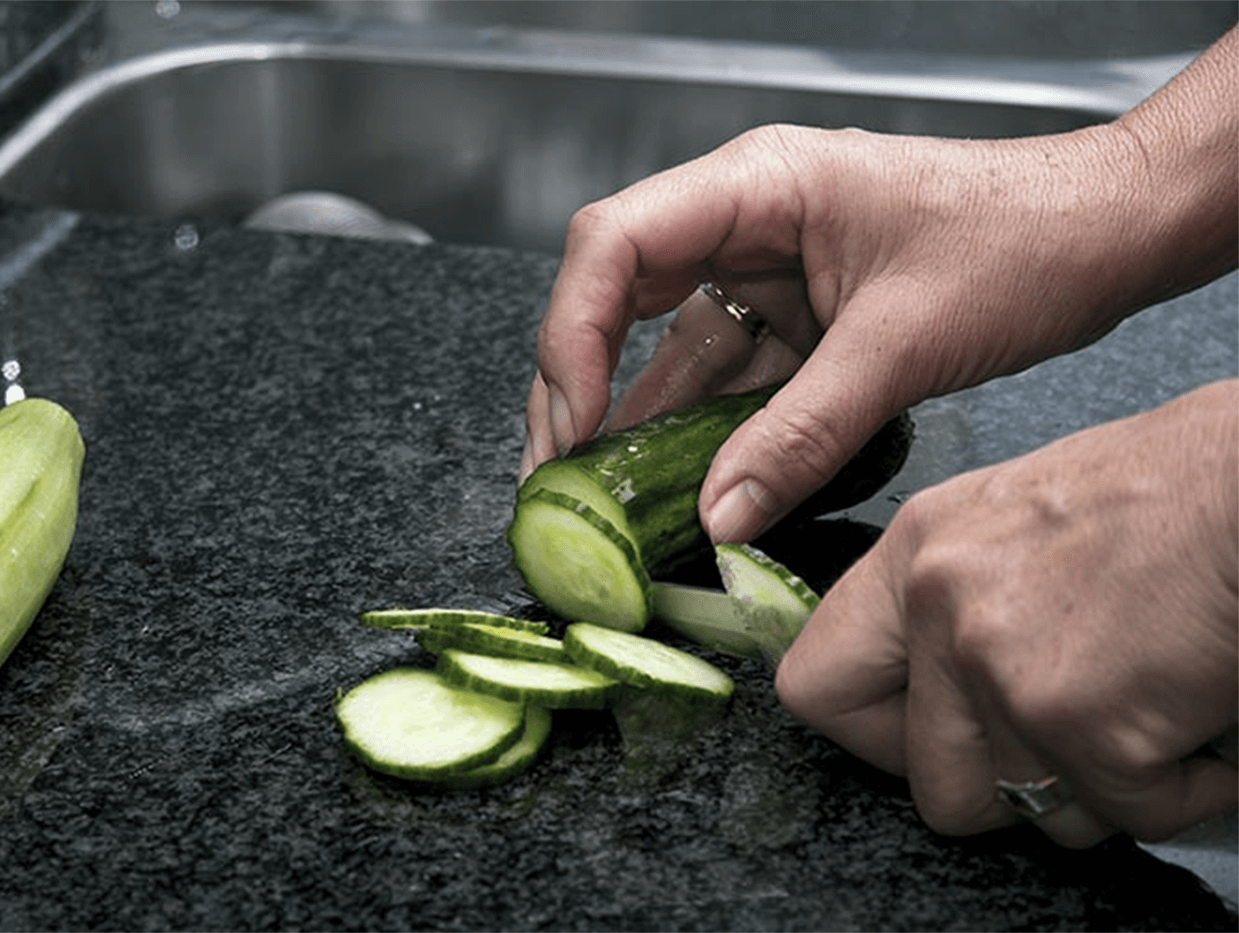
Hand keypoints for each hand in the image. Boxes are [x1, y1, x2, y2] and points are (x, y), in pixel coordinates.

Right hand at [522, 29, 1236, 543]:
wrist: (1110, 235)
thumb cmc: (1025, 238)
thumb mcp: (901, 346)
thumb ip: (800, 436)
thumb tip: (716, 516)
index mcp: (757, 185)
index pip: (615, 245)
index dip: (572, 334)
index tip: (574, 423)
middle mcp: (744, 222)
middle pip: (616, 298)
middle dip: (578, 387)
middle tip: (557, 479)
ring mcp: (767, 273)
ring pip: (667, 349)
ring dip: (634, 425)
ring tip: (597, 502)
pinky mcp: (796, 320)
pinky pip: (727, 381)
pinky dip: (701, 435)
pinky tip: (672, 488)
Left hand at [774, 380, 1238, 846]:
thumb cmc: (1164, 495)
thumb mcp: (1008, 522)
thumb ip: (948, 603)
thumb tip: (925, 694)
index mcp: (913, 554)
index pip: (813, 687)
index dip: (875, 738)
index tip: (927, 737)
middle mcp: (939, 607)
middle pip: (933, 786)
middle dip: (1010, 788)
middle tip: (1070, 732)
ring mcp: (1003, 667)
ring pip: (1033, 815)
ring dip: (1101, 787)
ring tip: (1144, 704)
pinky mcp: (1084, 723)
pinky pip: (1128, 818)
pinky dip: (1180, 789)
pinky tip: (1195, 716)